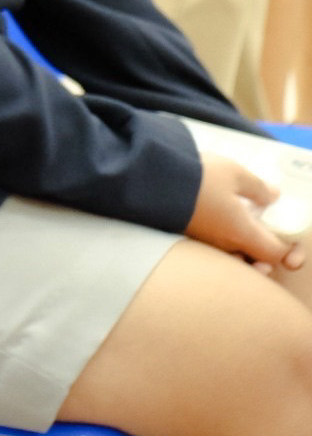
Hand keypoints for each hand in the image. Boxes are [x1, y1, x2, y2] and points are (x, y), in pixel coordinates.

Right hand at [187, 152, 307, 274]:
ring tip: (242, 227)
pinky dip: (222, 240)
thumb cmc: (195, 177)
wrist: (147, 179)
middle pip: (254, 261)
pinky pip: (213, 249)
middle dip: (265, 254)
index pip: (276, 254)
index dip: (289, 249)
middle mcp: (224, 245)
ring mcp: (203, 244)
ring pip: (233, 255)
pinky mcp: (186, 237)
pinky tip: (217, 222)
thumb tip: (273, 197)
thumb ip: (259, 188)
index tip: (288, 236)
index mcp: (242, 233)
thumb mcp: (235, 173)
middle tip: (266, 234)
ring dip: (243, 247)